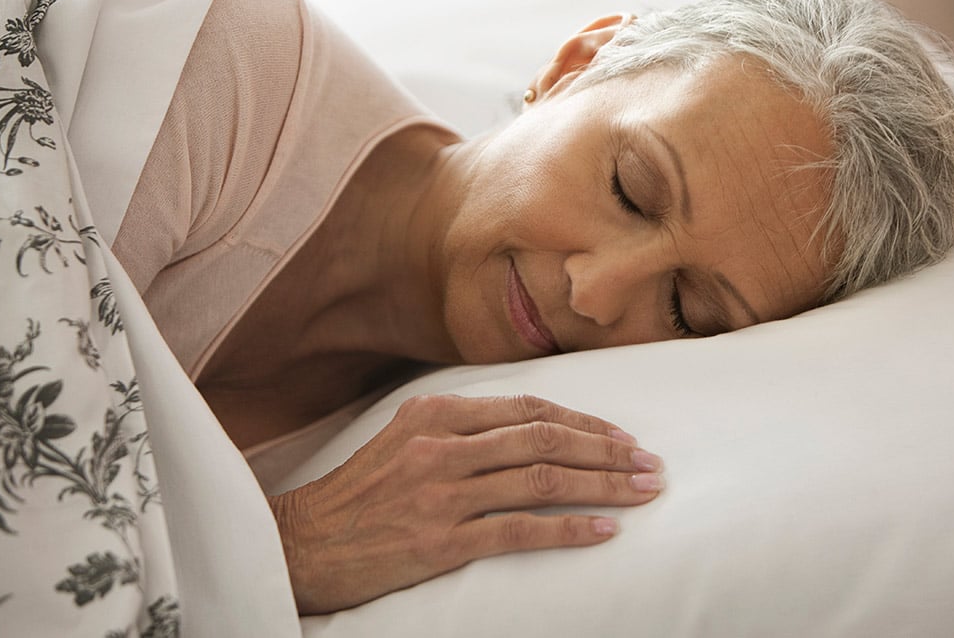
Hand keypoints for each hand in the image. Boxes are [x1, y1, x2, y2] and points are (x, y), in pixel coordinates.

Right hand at [268, 394, 663, 613]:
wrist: (304, 545)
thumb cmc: (360, 494)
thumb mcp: (404, 438)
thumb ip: (462, 428)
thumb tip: (531, 427)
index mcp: (435, 413)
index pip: (529, 409)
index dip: (584, 422)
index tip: (622, 437)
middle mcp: (442, 446)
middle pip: (545, 440)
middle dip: (607, 452)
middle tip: (650, 464)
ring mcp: (441, 493)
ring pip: (541, 480)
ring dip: (602, 486)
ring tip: (641, 493)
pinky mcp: (441, 541)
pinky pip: (519, 530)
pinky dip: (568, 529)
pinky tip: (602, 531)